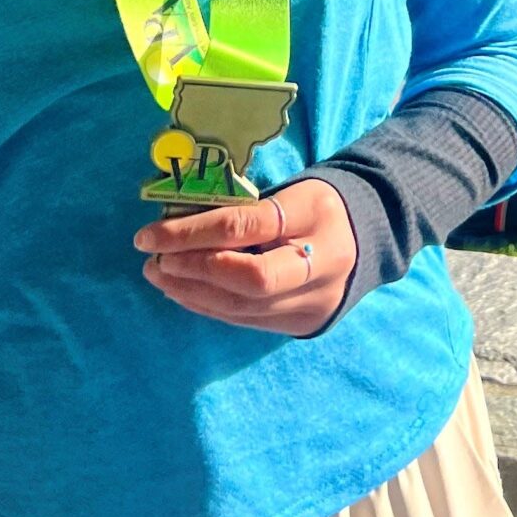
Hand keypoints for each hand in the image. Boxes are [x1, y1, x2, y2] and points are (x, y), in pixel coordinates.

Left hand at [135, 179, 355, 334]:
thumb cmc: (314, 207)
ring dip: (191, 292)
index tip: (150, 234)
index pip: (246, 227)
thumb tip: (177, 222)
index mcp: (316, 216)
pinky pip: (245, 319)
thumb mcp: (288, 192)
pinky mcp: (299, 324)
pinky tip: (181, 292)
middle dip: (194, 271)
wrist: (365, 239)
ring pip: (243, 307)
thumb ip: (242, 207)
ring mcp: (311, 302)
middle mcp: (320, 265)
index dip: (193, 232)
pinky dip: (207, 305)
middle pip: (250, 279)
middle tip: (155, 259)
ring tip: (158, 274)